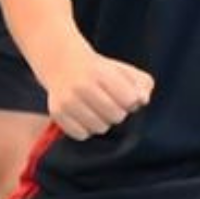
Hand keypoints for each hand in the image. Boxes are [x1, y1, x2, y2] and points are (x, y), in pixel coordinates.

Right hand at [39, 41, 153, 139]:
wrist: (64, 64)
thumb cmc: (102, 72)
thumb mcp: (125, 71)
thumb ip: (142, 84)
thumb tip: (142, 100)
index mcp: (101, 72)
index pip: (130, 100)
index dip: (130, 101)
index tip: (124, 96)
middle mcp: (82, 85)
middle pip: (116, 116)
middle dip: (118, 113)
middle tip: (110, 104)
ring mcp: (67, 100)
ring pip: (100, 128)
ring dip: (103, 122)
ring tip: (97, 110)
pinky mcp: (57, 112)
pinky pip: (81, 135)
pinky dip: (86, 130)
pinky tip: (84, 117)